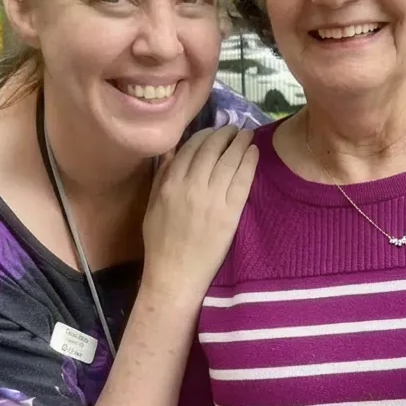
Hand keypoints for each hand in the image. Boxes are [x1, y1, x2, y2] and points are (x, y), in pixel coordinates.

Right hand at [141, 126, 257, 302]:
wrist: (175, 275)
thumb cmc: (160, 244)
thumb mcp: (152, 206)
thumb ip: (162, 176)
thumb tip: (172, 149)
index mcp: (170, 183)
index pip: (191, 147)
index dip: (206, 135)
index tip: (215, 131)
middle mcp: (191, 186)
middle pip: (212, 148)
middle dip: (225, 134)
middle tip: (234, 129)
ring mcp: (212, 199)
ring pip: (229, 159)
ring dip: (240, 142)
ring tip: (247, 135)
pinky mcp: (230, 213)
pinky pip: (243, 179)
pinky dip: (249, 161)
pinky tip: (253, 152)